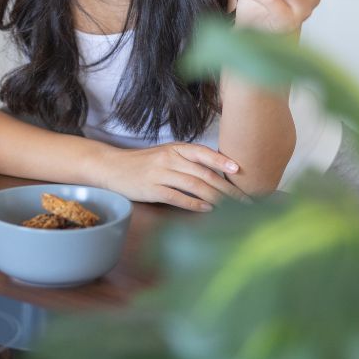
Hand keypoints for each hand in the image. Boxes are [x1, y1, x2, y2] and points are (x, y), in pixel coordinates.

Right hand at [97, 143, 248, 210]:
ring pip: (195, 185)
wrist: (113, 167)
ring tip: (232, 208)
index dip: (222, 161)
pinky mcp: (152, 189)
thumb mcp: (166, 155)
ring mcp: (160, 174)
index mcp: (175, 148)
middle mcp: (170, 159)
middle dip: (228, 189)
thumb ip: (188, 161)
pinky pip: (177, 197)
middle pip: (204, 174)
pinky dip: (194, 204)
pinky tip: (207, 209)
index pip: (203, 153)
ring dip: (216, 198)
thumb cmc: (143, 163)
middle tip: (245, 200)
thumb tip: (217, 174)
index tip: (239, 170)